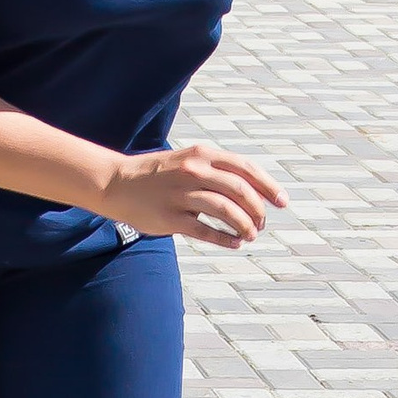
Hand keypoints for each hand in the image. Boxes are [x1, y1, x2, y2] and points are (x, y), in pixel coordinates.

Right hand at [102, 141, 285, 249]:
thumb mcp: (189, 160)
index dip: (268, 186)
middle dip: (258, 210)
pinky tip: (235, 243)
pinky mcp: (170, 218)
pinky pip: (205, 231)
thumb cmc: (159, 174)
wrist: (116, 183)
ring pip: (226, 211)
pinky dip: (226, 239)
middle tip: (262, 223)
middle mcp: (193, 171)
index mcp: (202, 154)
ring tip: (251, 235)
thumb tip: (253, 189)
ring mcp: (181, 195)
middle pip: (240, 191)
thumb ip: (217, 169)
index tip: (282, 202)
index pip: (245, 168)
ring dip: (245, 226)